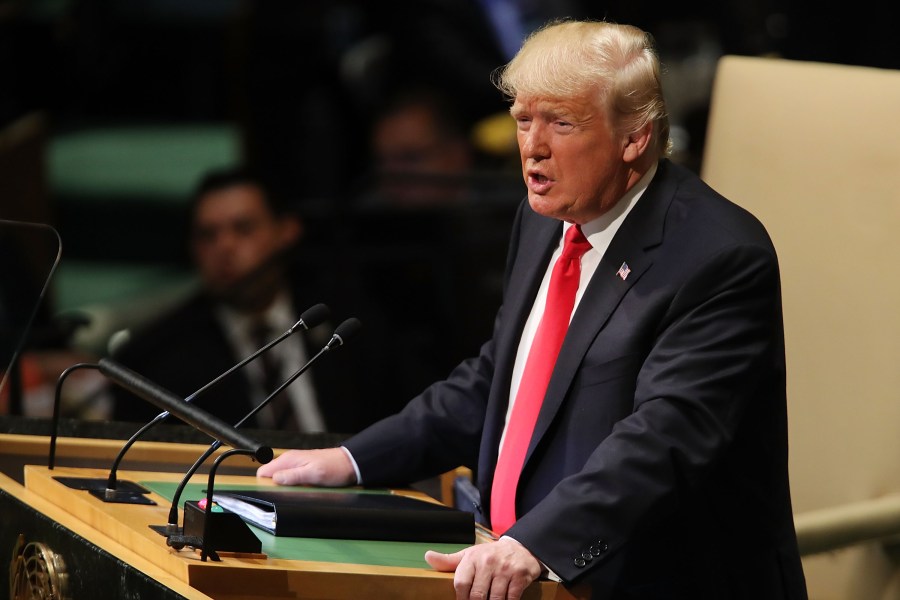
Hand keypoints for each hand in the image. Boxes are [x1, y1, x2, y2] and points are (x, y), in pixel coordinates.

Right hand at [256, 448, 355, 486]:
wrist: (350, 463)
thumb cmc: (334, 467)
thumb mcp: (313, 474)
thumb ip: (292, 476)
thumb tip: (275, 479)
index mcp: (289, 460)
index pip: (264, 471)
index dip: (264, 484)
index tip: (273, 493)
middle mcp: (290, 461)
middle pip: (271, 476)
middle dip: (275, 487)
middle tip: (288, 494)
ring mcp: (296, 465)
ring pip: (281, 479)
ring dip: (285, 487)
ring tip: (298, 492)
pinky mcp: (303, 470)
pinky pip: (291, 479)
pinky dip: (294, 486)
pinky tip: (303, 489)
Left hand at [424, 537, 542, 599]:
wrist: (520, 547)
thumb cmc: (490, 555)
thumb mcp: (469, 555)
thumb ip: (449, 561)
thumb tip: (428, 557)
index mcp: (472, 557)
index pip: (461, 583)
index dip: (460, 599)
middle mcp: (488, 562)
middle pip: (477, 595)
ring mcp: (505, 569)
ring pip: (495, 599)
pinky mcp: (520, 575)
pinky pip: (511, 598)